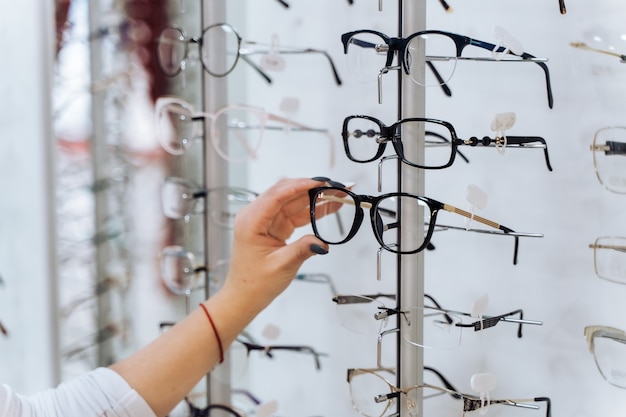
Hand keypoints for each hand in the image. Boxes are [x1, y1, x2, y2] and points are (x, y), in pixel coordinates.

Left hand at [220, 177, 330, 315]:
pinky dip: (311, 210)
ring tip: (338, 195)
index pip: (277, 195)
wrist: (244, 296)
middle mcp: (255, 216)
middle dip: (312, 189)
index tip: (321, 182)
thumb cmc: (254, 283)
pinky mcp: (273, 226)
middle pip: (286, 194)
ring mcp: (265, 220)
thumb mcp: (281, 266)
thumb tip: (322, 242)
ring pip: (293, 202)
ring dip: (315, 198)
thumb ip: (303, 250)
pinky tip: (328, 207)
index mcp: (251, 221)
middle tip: (336, 187)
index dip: (300, 186)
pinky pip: (294, 213)